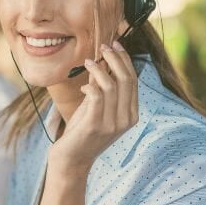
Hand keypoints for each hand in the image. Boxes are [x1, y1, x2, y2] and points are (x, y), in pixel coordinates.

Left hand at [50, 39, 138, 171]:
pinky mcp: (94, 125)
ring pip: (111, 85)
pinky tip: (83, 86)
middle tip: (103, 46)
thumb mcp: (97, 109)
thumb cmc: (82, 132)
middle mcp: (125, 119)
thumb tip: (103, 63)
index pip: (133, 81)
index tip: (115, 45)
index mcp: (131, 115)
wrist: (72, 160)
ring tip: (88, 62)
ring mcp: (111, 124)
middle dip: (115, 58)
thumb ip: (103, 90)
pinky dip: (90, 84)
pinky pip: (96, 96)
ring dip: (99, 69)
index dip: (125, 60)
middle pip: (126, 79)